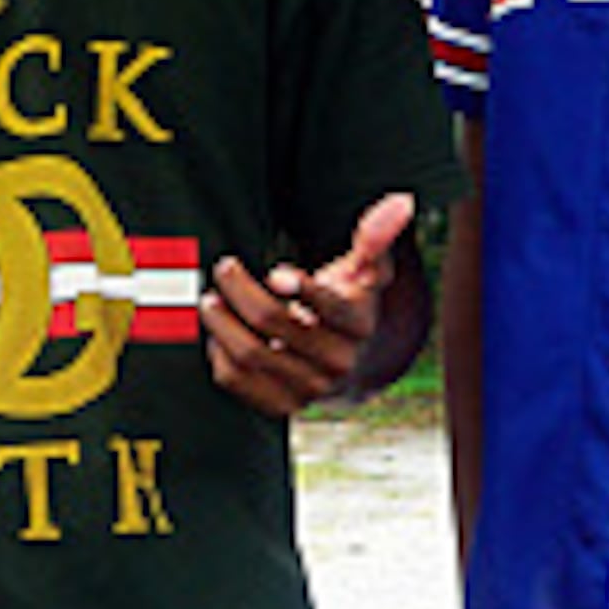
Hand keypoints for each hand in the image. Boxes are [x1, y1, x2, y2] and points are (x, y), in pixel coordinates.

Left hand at [205, 191, 414, 416]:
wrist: (340, 360)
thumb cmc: (346, 301)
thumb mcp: (364, 268)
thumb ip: (375, 236)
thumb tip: (400, 203)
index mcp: (360, 325)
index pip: (332, 308)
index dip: (302, 289)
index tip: (276, 271)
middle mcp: (339, 363)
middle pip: (276, 323)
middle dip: (242, 291)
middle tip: (224, 267)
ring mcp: (309, 389)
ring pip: (251, 354)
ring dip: (221, 324)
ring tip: (209, 300)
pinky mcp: (282, 405)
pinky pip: (237, 382)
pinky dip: (219, 355)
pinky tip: (218, 334)